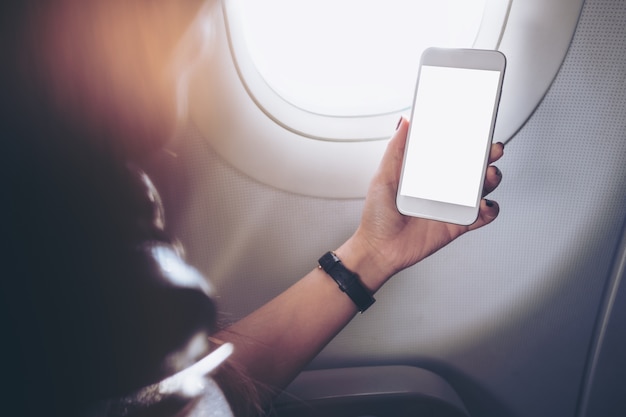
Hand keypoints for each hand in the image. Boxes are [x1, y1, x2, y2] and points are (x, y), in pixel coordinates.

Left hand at [337, 117, 503, 290]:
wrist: (380, 250)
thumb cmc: (377, 216)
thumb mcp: (383, 177)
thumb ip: (396, 149)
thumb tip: (405, 121)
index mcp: (426, 172)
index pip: (451, 150)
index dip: (466, 138)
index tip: (475, 126)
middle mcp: (441, 187)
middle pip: (472, 166)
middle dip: (487, 154)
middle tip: (491, 148)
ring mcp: (451, 205)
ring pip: (481, 187)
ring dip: (491, 178)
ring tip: (488, 175)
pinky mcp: (457, 225)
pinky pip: (481, 216)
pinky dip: (489, 209)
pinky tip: (484, 204)